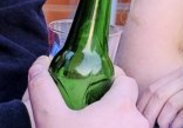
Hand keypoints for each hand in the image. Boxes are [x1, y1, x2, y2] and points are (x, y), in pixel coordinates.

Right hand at [26, 56, 148, 127]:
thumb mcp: (49, 118)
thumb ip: (44, 88)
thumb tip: (41, 63)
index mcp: (121, 107)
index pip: (126, 80)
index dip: (113, 78)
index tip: (98, 81)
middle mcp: (138, 121)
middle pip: (130, 102)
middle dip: (114, 101)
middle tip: (94, 106)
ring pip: (132, 121)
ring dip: (118, 120)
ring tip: (97, 124)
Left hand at [137, 63, 182, 127]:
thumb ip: (170, 94)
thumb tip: (143, 111)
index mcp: (180, 73)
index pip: (153, 88)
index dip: (142, 106)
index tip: (139, 118)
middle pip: (159, 95)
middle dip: (149, 115)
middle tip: (148, 126)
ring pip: (170, 103)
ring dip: (163, 120)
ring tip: (164, 127)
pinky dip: (176, 123)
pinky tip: (176, 127)